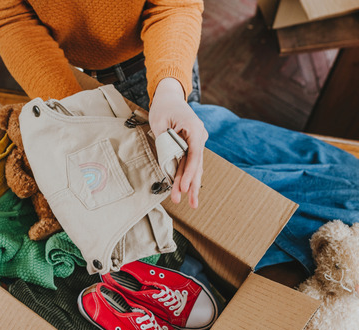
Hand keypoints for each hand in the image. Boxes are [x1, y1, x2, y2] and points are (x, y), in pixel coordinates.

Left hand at [148, 77, 206, 208]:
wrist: (170, 97)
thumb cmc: (164, 107)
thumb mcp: (159, 121)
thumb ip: (164, 141)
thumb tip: (167, 161)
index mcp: (194, 128)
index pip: (194, 154)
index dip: (189, 173)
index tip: (184, 187)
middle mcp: (199, 136)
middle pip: (197, 165)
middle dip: (192, 185)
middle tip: (191, 203)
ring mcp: (196, 142)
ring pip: (194, 167)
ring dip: (191, 185)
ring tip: (191, 204)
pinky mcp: (191, 147)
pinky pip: (189, 164)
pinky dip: (187, 177)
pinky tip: (187, 192)